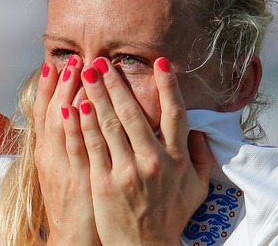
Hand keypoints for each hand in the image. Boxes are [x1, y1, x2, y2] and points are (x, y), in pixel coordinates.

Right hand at [33, 56, 99, 244]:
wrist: (74, 237)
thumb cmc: (77, 201)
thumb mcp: (69, 168)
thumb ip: (75, 141)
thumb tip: (82, 114)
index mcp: (49, 152)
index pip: (46, 112)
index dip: (49, 87)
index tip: (56, 62)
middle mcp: (50, 155)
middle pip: (51, 111)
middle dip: (60, 83)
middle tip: (70, 57)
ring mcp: (61, 167)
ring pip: (60, 124)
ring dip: (67, 94)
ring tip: (75, 69)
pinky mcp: (76, 180)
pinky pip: (74, 149)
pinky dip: (73, 126)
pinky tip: (77, 106)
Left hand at [79, 57, 214, 244]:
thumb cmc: (171, 216)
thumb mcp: (198, 188)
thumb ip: (202, 157)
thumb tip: (200, 130)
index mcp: (178, 159)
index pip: (175, 114)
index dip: (168, 86)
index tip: (161, 62)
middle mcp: (154, 161)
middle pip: (134, 113)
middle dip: (117, 83)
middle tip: (104, 60)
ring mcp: (127, 171)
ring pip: (111, 124)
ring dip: (97, 95)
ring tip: (86, 72)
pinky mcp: (104, 182)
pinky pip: (93, 146)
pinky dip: (84, 123)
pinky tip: (75, 104)